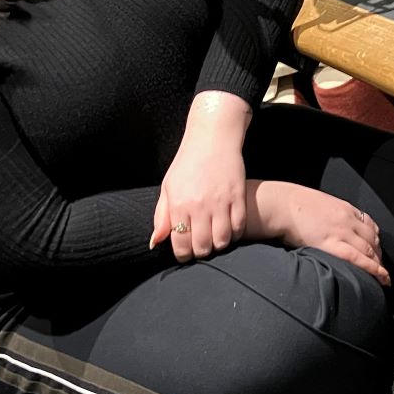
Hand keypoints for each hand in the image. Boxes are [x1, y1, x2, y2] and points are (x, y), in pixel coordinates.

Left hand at [150, 93, 251, 261]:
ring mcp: (221, 201)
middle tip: (200, 247)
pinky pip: (239, 227)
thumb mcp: (168, 187)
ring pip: (222, 240)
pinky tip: (229, 230)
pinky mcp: (238, 196)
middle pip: (202, 246)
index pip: (181, 244)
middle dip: (200, 252)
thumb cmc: (187, 163)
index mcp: (179, 204)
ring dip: (218, 245)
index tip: (185, 253)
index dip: (183, 255)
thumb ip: (162, 217)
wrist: (212, 138)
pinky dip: (235, 235)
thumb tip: (155, 242)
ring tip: (214, 239)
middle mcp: (200, 205)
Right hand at [247, 180, 389, 286]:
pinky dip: (373, 269)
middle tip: (381, 267)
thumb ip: (331, 215)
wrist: (281, 204)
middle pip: (372, 239)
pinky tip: (381, 277)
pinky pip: (358, 258)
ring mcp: (341, 231)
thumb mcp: (320, 204)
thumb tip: (332, 227)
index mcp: (344, 207)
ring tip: (382, 277)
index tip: (377, 249)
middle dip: (379, 254)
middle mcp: (347, 219)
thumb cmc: (293, 204)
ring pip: (369, 250)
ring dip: (379, 264)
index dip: (376, 240)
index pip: (369, 224)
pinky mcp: (331, 244)